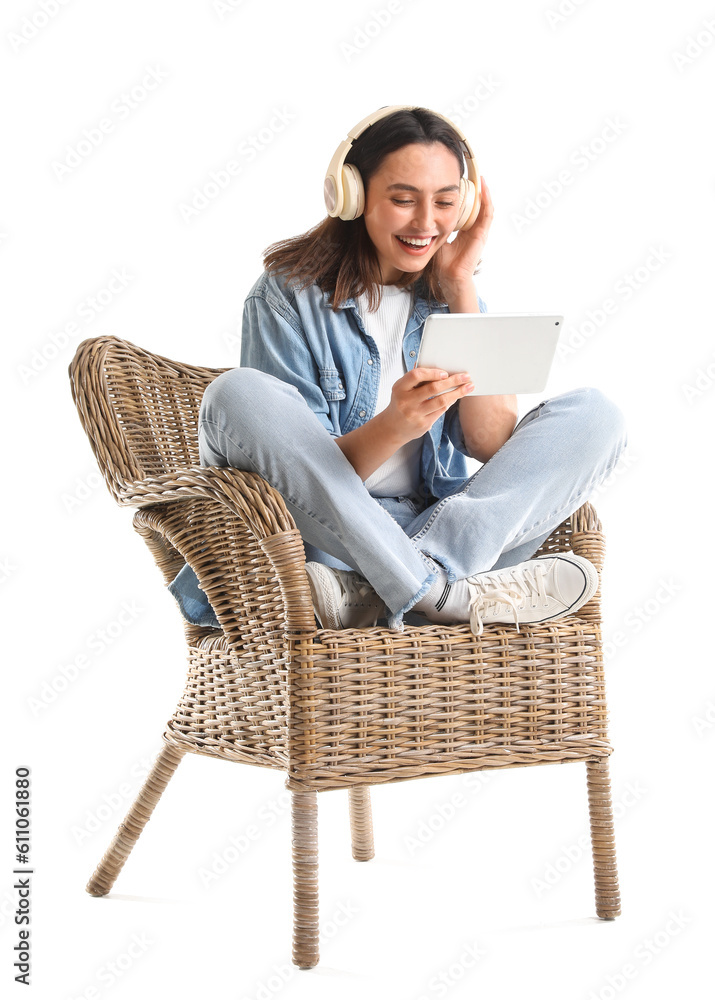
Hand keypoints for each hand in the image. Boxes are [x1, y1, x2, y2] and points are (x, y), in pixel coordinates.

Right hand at [385, 367, 473, 443]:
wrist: (392, 428)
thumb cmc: (400, 403)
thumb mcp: (402, 389)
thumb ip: (416, 379)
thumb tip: (437, 368)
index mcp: (399, 389)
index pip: (416, 375)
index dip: (432, 373)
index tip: (445, 372)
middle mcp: (406, 402)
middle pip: (433, 388)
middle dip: (452, 381)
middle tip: (466, 376)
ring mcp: (415, 414)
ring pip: (441, 401)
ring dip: (457, 392)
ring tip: (468, 387)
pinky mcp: (423, 424)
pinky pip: (441, 411)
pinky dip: (450, 402)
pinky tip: (457, 396)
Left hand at [432, 175, 493, 289]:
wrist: (449, 276)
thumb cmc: (443, 262)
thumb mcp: (436, 238)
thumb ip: (434, 227)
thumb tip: (424, 214)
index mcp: (463, 230)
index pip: (466, 208)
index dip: (465, 195)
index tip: (460, 182)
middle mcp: (473, 229)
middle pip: (476, 205)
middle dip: (475, 190)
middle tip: (472, 174)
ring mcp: (479, 231)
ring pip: (484, 206)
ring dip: (483, 191)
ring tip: (479, 177)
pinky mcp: (482, 234)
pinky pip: (487, 213)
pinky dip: (486, 200)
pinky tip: (483, 188)